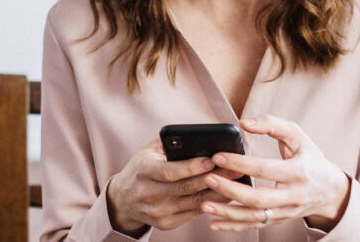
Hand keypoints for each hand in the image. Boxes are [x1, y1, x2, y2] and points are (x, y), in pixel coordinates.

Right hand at [105, 138, 240, 235]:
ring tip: (236, 181)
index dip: (192, 166)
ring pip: (194, 202)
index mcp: (143, 171)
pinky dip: (211, 203)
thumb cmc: (142, 168)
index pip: (170, 171)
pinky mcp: (165, 223)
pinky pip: (193, 213)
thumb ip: (170, 142)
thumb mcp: (149, 151)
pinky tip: (226, 194)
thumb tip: (200, 136)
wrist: (123, 199)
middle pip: (186, 188)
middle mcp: (148, 194)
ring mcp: (157, 212)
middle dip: (213, 178)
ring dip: (218, 192)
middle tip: (235, 168)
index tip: (213, 159)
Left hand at [199, 115, 350, 231]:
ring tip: (204, 204)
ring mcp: (286, 212)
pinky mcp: (278, 220)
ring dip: (227, 213)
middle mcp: (293, 195)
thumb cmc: (310, 158)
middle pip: (258, 198)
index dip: (241, 164)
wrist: (329, 190)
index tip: (219, 156)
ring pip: (255, 217)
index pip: (265, 169)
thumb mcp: (297, 135)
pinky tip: (213, 222)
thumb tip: (243, 123)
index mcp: (298, 172)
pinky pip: (254, 225)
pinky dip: (233, 226)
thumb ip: (271, 124)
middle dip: (230, 190)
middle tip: (208, 178)